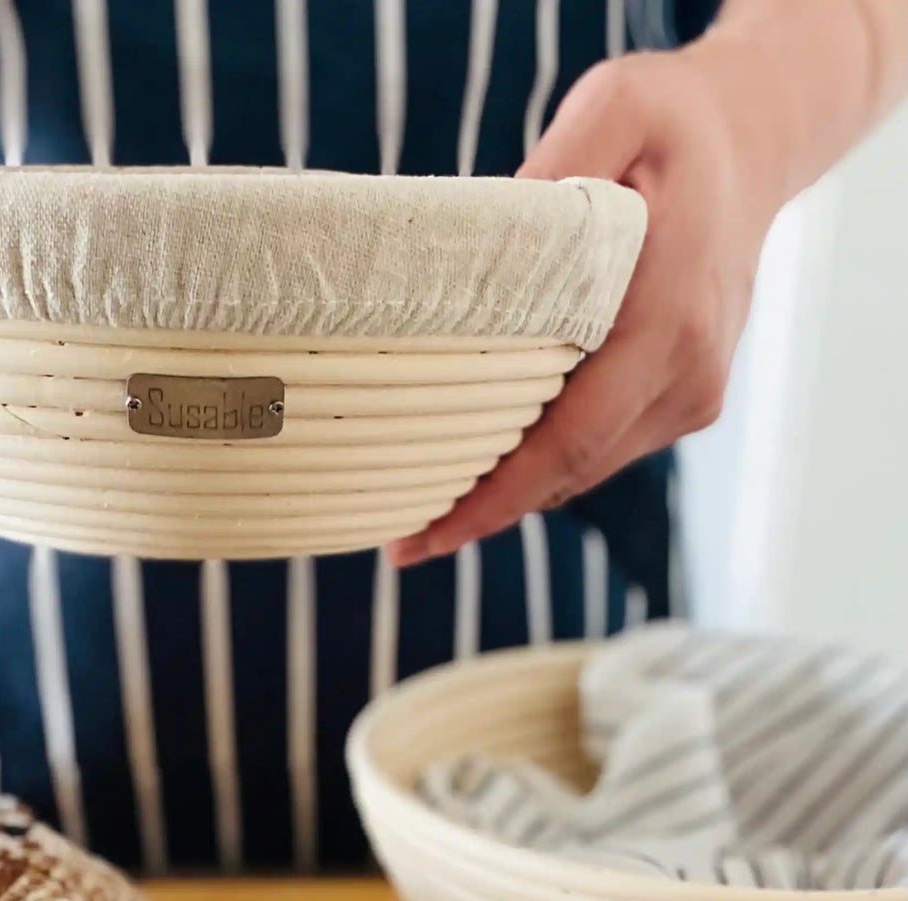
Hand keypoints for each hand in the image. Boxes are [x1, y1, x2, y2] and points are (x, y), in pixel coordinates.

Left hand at [389, 34, 785, 566]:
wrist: (752, 145)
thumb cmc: (675, 126)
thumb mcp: (618, 106)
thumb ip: (560, 162)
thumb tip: (490, 231)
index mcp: (671, 315)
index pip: (571, 436)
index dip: (497, 497)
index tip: (429, 534)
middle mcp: (689, 371)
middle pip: (570, 471)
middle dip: (485, 514)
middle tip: (402, 542)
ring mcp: (692, 394)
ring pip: (584, 470)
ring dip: (510, 496)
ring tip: (427, 514)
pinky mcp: (684, 400)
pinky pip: (600, 449)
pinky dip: (543, 466)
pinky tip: (485, 468)